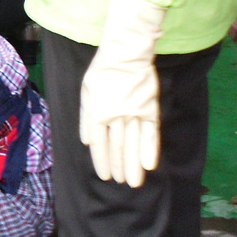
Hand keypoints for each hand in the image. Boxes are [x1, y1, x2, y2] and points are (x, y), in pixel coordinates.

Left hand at [79, 0, 164, 186]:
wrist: (126, 53)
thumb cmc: (103, 72)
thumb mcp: (86, 92)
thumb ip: (86, 118)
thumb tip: (87, 141)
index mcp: (96, 111)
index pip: (99, 143)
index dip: (101, 161)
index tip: (105, 175)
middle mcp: (115, 115)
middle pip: (117, 147)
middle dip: (119, 167)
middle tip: (122, 183)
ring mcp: (134, 113)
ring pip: (134, 144)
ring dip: (134, 165)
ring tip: (135, 182)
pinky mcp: (149, 109)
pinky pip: (151, 133)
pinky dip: (150, 150)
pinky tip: (149, 165)